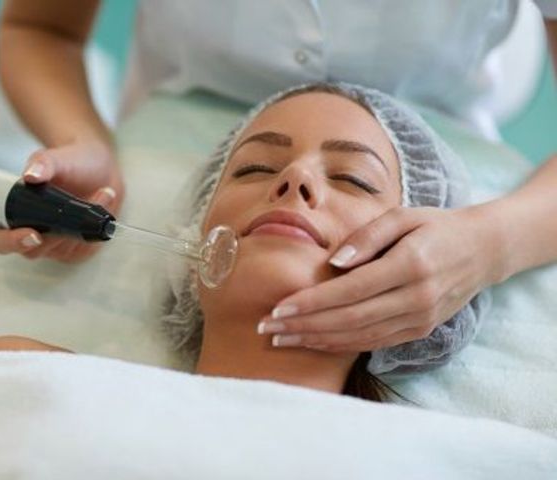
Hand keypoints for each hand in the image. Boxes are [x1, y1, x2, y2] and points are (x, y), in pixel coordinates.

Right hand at [0, 142, 123, 261]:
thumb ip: (42, 163)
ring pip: (64, 247)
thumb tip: (31, 175)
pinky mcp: (78, 248)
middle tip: (77, 210)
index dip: (12, 242)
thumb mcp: (55, 157)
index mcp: (12, 216)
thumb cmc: (69, 163)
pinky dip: (96, 225)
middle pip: (34, 251)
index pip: (0, 240)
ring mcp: (55, 245)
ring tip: (102, 191)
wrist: (97, 168)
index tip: (33, 234)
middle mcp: (31, 235)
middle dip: (56, 233)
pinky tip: (105, 201)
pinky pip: (86, 245)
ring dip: (83, 223)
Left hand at [257, 206, 501, 351]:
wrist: (482, 250)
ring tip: (280, 339)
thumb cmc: (434, 226)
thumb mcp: (403, 216)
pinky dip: (339, 345)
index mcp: (410, 266)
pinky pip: (372, 343)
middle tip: (265, 329)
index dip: (312, 302)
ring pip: (358, 337)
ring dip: (315, 340)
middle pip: (349, 319)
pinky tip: (312, 342)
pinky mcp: (418, 331)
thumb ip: (367, 237)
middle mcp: (416, 299)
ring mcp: (419, 320)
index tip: (277, 308)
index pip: (351, 291)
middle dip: (303, 326)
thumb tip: (332, 263)